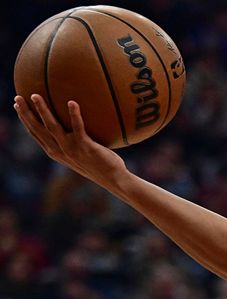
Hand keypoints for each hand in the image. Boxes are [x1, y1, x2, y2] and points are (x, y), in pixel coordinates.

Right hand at [13, 95, 128, 187]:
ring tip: (35, 95)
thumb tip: (74, 125)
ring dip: (42, 110)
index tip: (17, 106)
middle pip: (37, 129)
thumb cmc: (100, 165)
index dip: (25, 120)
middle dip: (25, 113)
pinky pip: (78, 127)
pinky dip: (74, 114)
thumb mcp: (81, 154)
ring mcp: (71, 149)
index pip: (35, 134)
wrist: (114, 179)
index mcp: (56, 152)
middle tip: (17, 97)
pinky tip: (72, 102)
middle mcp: (60, 151)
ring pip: (51, 126)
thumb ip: (73, 142)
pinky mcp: (85, 146)